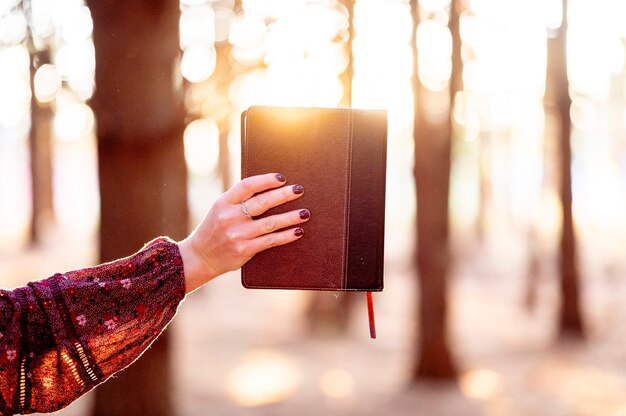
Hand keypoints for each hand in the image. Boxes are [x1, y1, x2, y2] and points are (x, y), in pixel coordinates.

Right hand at [178, 173, 309, 292]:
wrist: (200, 257)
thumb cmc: (215, 229)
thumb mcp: (220, 209)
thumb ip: (239, 199)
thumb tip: (269, 188)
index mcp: (224, 202)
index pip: (247, 186)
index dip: (266, 180)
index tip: (281, 178)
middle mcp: (230, 217)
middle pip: (262, 202)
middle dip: (283, 195)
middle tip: (299, 190)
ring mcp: (237, 234)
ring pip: (270, 223)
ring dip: (290, 217)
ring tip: (305, 213)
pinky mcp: (244, 250)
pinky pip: (270, 241)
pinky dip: (286, 236)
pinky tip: (298, 231)